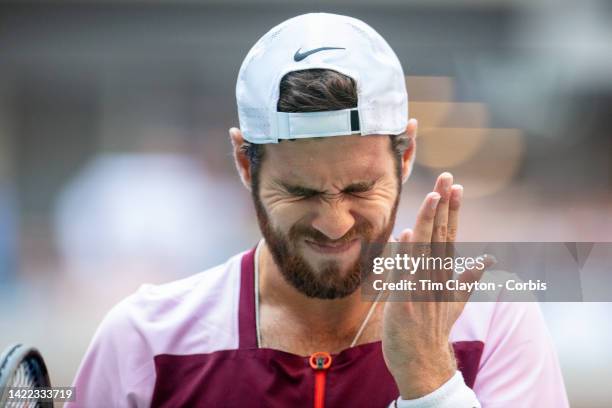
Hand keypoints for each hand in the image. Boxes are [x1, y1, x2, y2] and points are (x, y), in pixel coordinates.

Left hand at [381, 172, 490, 398]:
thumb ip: (468, 279)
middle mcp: (436, 276)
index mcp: (445, 273)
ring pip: (425, 248)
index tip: (455, 186)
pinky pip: (404, 273)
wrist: (423, 361)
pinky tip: (406, 235)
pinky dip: (406, 255)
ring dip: (428, 222)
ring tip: (432, 197)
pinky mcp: (405, 300)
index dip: (451, 210)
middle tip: (447, 177)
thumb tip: (487, 261)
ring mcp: (421, 288)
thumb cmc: (434, 328)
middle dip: (443, 205)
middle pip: (440, 234)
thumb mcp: (455, 301)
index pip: (449, 234)